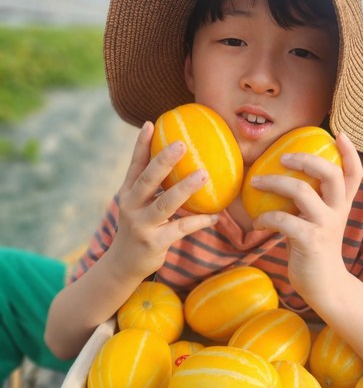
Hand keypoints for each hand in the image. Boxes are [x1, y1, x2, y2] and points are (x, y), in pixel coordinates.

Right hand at [107, 122, 217, 281]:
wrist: (123, 264)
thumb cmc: (138, 227)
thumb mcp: (138, 206)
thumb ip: (152, 188)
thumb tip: (180, 165)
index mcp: (127, 193)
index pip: (134, 165)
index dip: (141, 144)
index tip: (151, 123)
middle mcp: (131, 206)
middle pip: (147, 179)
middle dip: (163, 161)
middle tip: (182, 144)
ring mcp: (141, 225)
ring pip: (165, 203)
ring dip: (185, 188)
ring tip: (203, 174)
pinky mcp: (154, 242)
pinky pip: (181, 228)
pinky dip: (199, 221)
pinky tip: (215, 216)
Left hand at [251, 132, 362, 300]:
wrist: (324, 287)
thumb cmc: (314, 249)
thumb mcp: (319, 222)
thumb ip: (310, 202)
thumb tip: (280, 181)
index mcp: (341, 204)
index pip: (354, 173)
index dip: (350, 152)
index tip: (339, 133)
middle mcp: (338, 211)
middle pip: (331, 173)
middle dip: (305, 159)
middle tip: (282, 157)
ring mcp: (325, 225)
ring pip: (301, 190)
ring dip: (273, 183)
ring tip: (255, 182)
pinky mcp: (310, 241)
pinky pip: (282, 219)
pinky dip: (264, 218)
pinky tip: (257, 223)